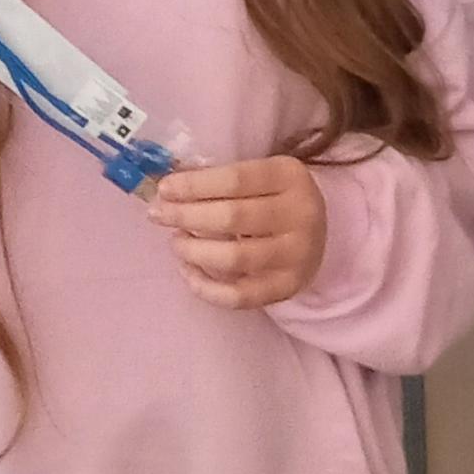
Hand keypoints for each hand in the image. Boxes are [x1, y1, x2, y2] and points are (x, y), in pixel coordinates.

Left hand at [150, 156, 327, 309]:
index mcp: (290, 177)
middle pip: (232, 217)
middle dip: (186, 216)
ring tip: (177, 242)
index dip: (194, 185)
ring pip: (234, 258)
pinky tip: (188, 271)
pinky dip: (206, 287)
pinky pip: (239, 296)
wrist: (315, 235)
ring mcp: (296, 254)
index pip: (235, 179)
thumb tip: (167, 191)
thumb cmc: (273, 199)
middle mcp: (300, 215)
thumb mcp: (258, 177)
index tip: (164, 190)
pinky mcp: (287, 286)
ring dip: (194, 250)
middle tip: (159, 215)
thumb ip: (219, 180)